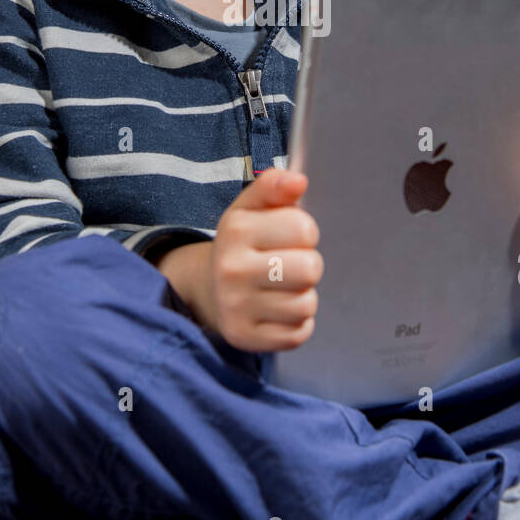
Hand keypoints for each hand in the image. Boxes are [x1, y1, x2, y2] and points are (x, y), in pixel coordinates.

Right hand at [199, 167, 322, 352]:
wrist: (208, 288)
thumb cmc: (243, 243)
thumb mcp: (251, 208)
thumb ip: (274, 186)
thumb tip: (298, 181)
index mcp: (236, 230)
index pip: (303, 229)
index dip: (305, 231)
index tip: (290, 236)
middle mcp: (232, 269)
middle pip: (310, 269)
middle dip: (307, 265)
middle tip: (288, 264)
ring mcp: (236, 307)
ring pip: (306, 303)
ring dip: (302, 295)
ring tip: (282, 287)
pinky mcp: (245, 337)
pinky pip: (298, 333)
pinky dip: (295, 322)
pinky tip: (277, 310)